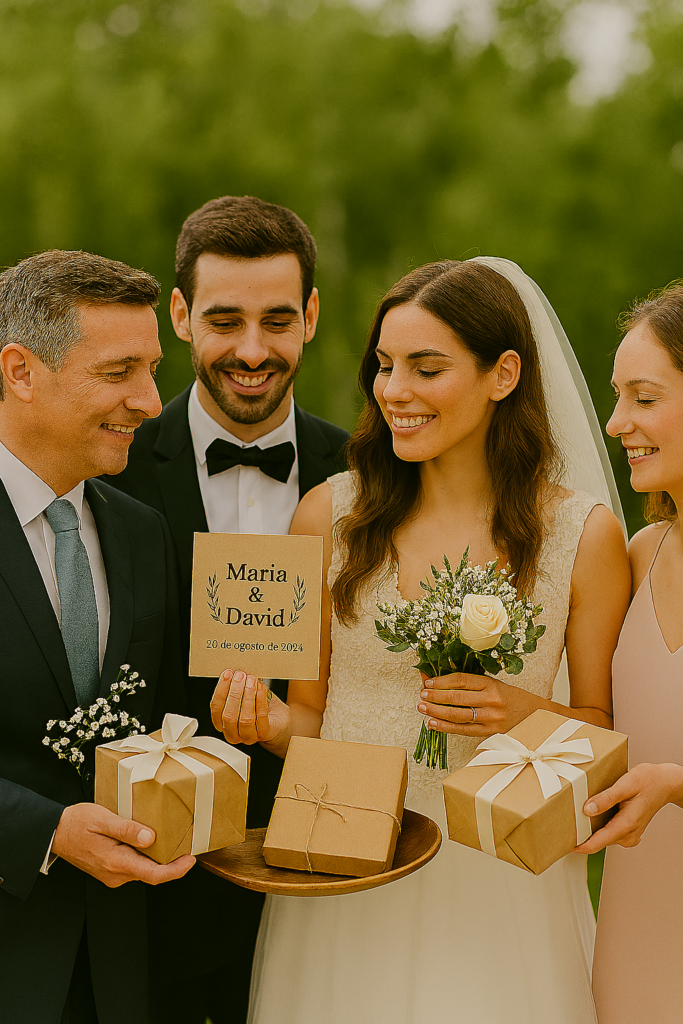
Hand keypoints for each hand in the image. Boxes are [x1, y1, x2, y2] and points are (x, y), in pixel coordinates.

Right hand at [52, 803, 194, 886]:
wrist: (55, 833)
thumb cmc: (77, 823)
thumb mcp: (103, 819)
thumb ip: (127, 830)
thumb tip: (151, 838)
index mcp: (116, 862)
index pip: (154, 875)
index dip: (176, 870)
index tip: (191, 859)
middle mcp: (116, 874)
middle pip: (152, 873)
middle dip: (171, 862)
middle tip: (186, 843)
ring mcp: (112, 875)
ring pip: (143, 870)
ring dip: (158, 858)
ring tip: (171, 838)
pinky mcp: (110, 871)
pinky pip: (134, 867)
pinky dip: (145, 857)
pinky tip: (149, 841)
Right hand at [210, 669, 291, 745]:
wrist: (278, 718)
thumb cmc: (257, 706)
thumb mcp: (243, 696)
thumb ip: (236, 687)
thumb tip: (234, 671)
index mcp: (222, 724)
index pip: (216, 709)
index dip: (220, 690)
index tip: (227, 674)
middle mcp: (233, 734)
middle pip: (229, 716)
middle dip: (234, 692)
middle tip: (240, 675)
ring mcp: (249, 737)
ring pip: (245, 718)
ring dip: (247, 696)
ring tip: (251, 680)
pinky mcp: (265, 734)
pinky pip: (261, 717)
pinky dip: (260, 700)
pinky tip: (261, 688)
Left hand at [416, 670, 539, 737]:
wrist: (535, 715)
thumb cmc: (511, 697)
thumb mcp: (493, 684)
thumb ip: (469, 684)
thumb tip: (438, 680)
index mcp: (491, 684)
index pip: (461, 680)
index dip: (442, 681)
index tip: (428, 682)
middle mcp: (491, 700)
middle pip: (457, 698)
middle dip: (436, 696)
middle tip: (421, 695)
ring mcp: (491, 718)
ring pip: (458, 715)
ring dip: (437, 712)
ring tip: (422, 708)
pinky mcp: (489, 732)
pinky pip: (463, 730)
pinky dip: (446, 727)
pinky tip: (433, 723)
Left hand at [575, 762, 682, 853]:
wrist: (666, 783)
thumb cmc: (649, 781)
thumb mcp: (626, 784)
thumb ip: (607, 798)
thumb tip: (587, 810)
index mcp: (626, 825)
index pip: (598, 843)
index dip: (580, 846)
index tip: (564, 845)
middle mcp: (628, 835)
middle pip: (598, 840)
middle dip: (582, 833)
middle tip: (566, 820)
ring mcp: (629, 834)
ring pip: (603, 836)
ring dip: (590, 828)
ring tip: (578, 812)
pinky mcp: (628, 830)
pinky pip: (609, 832)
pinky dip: (599, 824)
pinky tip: (594, 811)